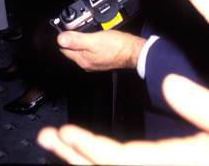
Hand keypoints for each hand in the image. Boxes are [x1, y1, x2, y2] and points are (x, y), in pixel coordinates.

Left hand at [37, 74, 208, 164]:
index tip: (64, 133)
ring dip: (85, 160)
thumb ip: (201, 104)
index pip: (122, 161)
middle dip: (76, 156)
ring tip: (59, 144)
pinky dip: (104, 162)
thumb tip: (169, 82)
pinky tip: (90, 153)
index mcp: (176, 164)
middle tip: (46, 139)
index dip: (89, 148)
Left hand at [57, 29, 145, 71]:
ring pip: (81, 49)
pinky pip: (89, 50)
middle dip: (71, 39)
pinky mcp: (101, 59)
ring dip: (80, 41)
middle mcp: (87, 63)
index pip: (64, 49)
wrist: (133, 51)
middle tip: (75, 28)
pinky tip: (93, 37)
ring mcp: (94, 62)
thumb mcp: (93, 40)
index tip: (65, 29)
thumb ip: (76, 39)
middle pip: (71, 50)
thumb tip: (60, 39)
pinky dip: (89, 43)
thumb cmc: (116, 46)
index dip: (64, 38)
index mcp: (82, 60)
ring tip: (84, 32)